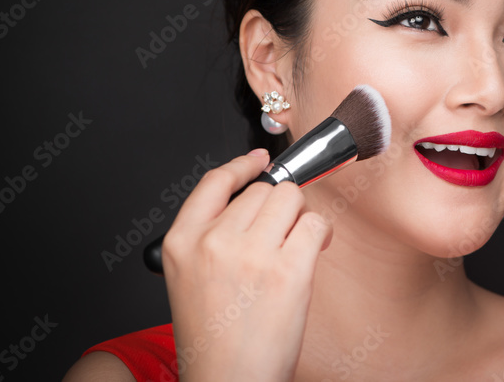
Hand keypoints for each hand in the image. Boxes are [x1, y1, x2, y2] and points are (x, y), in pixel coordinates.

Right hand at [161, 148, 331, 381]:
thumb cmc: (214, 342)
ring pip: (291, 199)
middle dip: (279, 208)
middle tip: (283, 235)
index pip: (215, 181)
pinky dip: (321, 233)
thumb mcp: (189, 279)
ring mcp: (251, 253)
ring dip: (300, 217)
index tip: (259, 161)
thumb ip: (211, 238)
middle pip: (263, 190)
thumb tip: (254, 204)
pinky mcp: (288, 269)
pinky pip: (315, 223)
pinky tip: (314, 252)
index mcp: (183, 242)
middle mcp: (214, 241)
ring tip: (297, 245)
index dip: (242, 166)